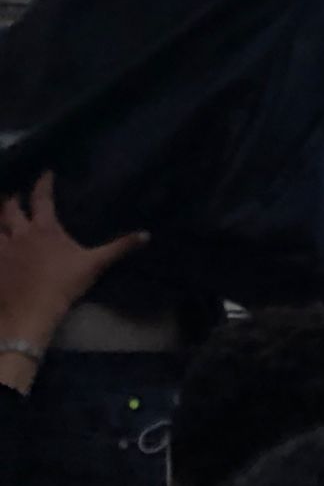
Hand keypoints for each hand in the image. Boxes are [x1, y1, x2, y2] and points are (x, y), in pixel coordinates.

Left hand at [0, 173, 146, 348]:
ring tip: (2, 216)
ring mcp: (2, 250)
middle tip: (18, 196)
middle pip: (11, 208)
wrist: (30, 312)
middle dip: (14, 199)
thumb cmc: (63, 284)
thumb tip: (146, 235)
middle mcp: (20, 233)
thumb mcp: (94, 264)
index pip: (41, 198)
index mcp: (44, 228)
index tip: (47, 173)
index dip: (43, 183)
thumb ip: (119, 247)